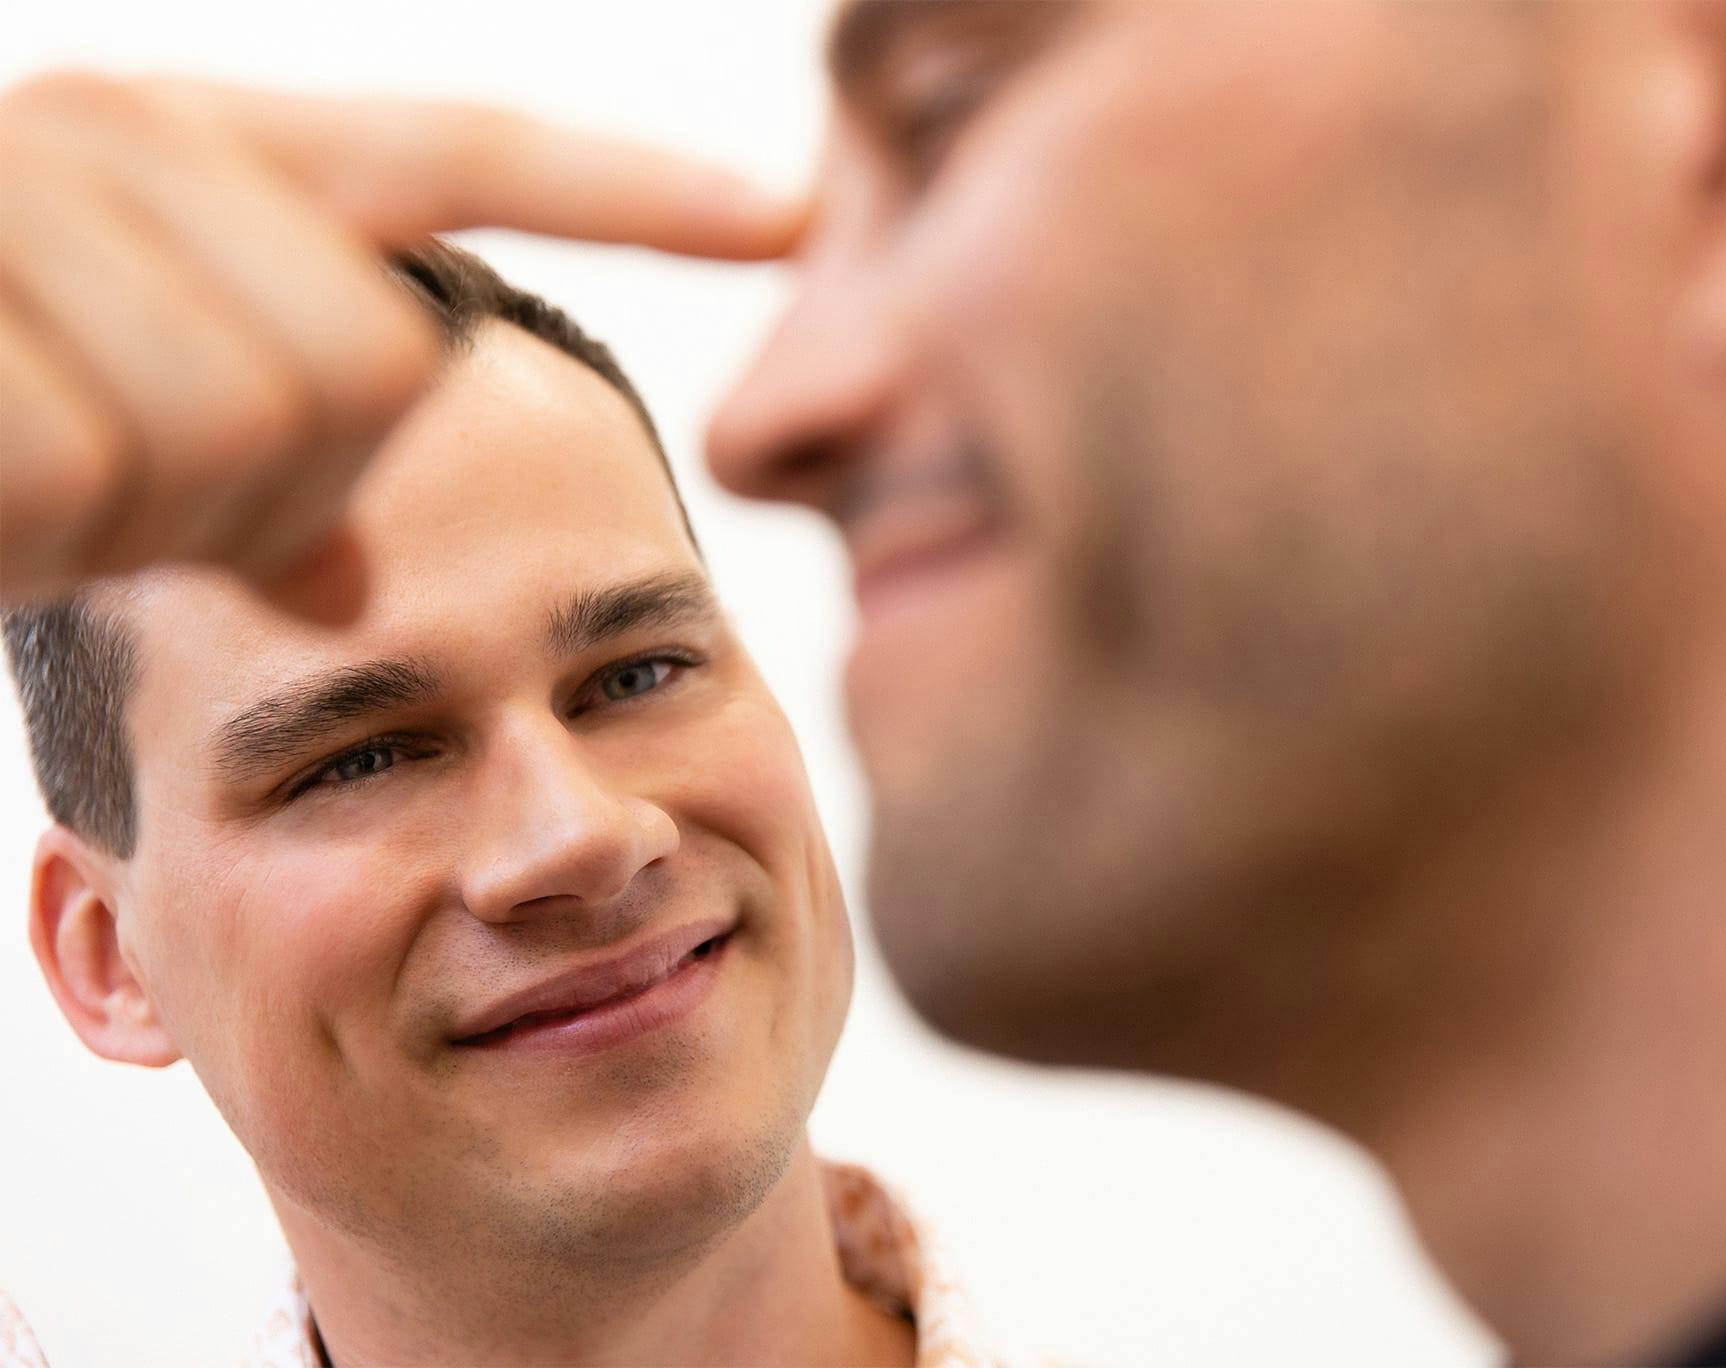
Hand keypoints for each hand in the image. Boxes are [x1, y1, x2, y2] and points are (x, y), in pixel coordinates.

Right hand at [0, 72, 800, 604]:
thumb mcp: (117, 419)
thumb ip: (267, 435)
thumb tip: (353, 531)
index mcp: (189, 145)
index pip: (461, 149)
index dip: (630, 181)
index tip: (792, 204)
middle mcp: (121, 135)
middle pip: (368, 364)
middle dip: (272, 481)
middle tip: (129, 484)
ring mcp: (32, 202)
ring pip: (253, 429)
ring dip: (146, 514)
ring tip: (31, 477)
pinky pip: (106, 468)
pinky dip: (41, 518)